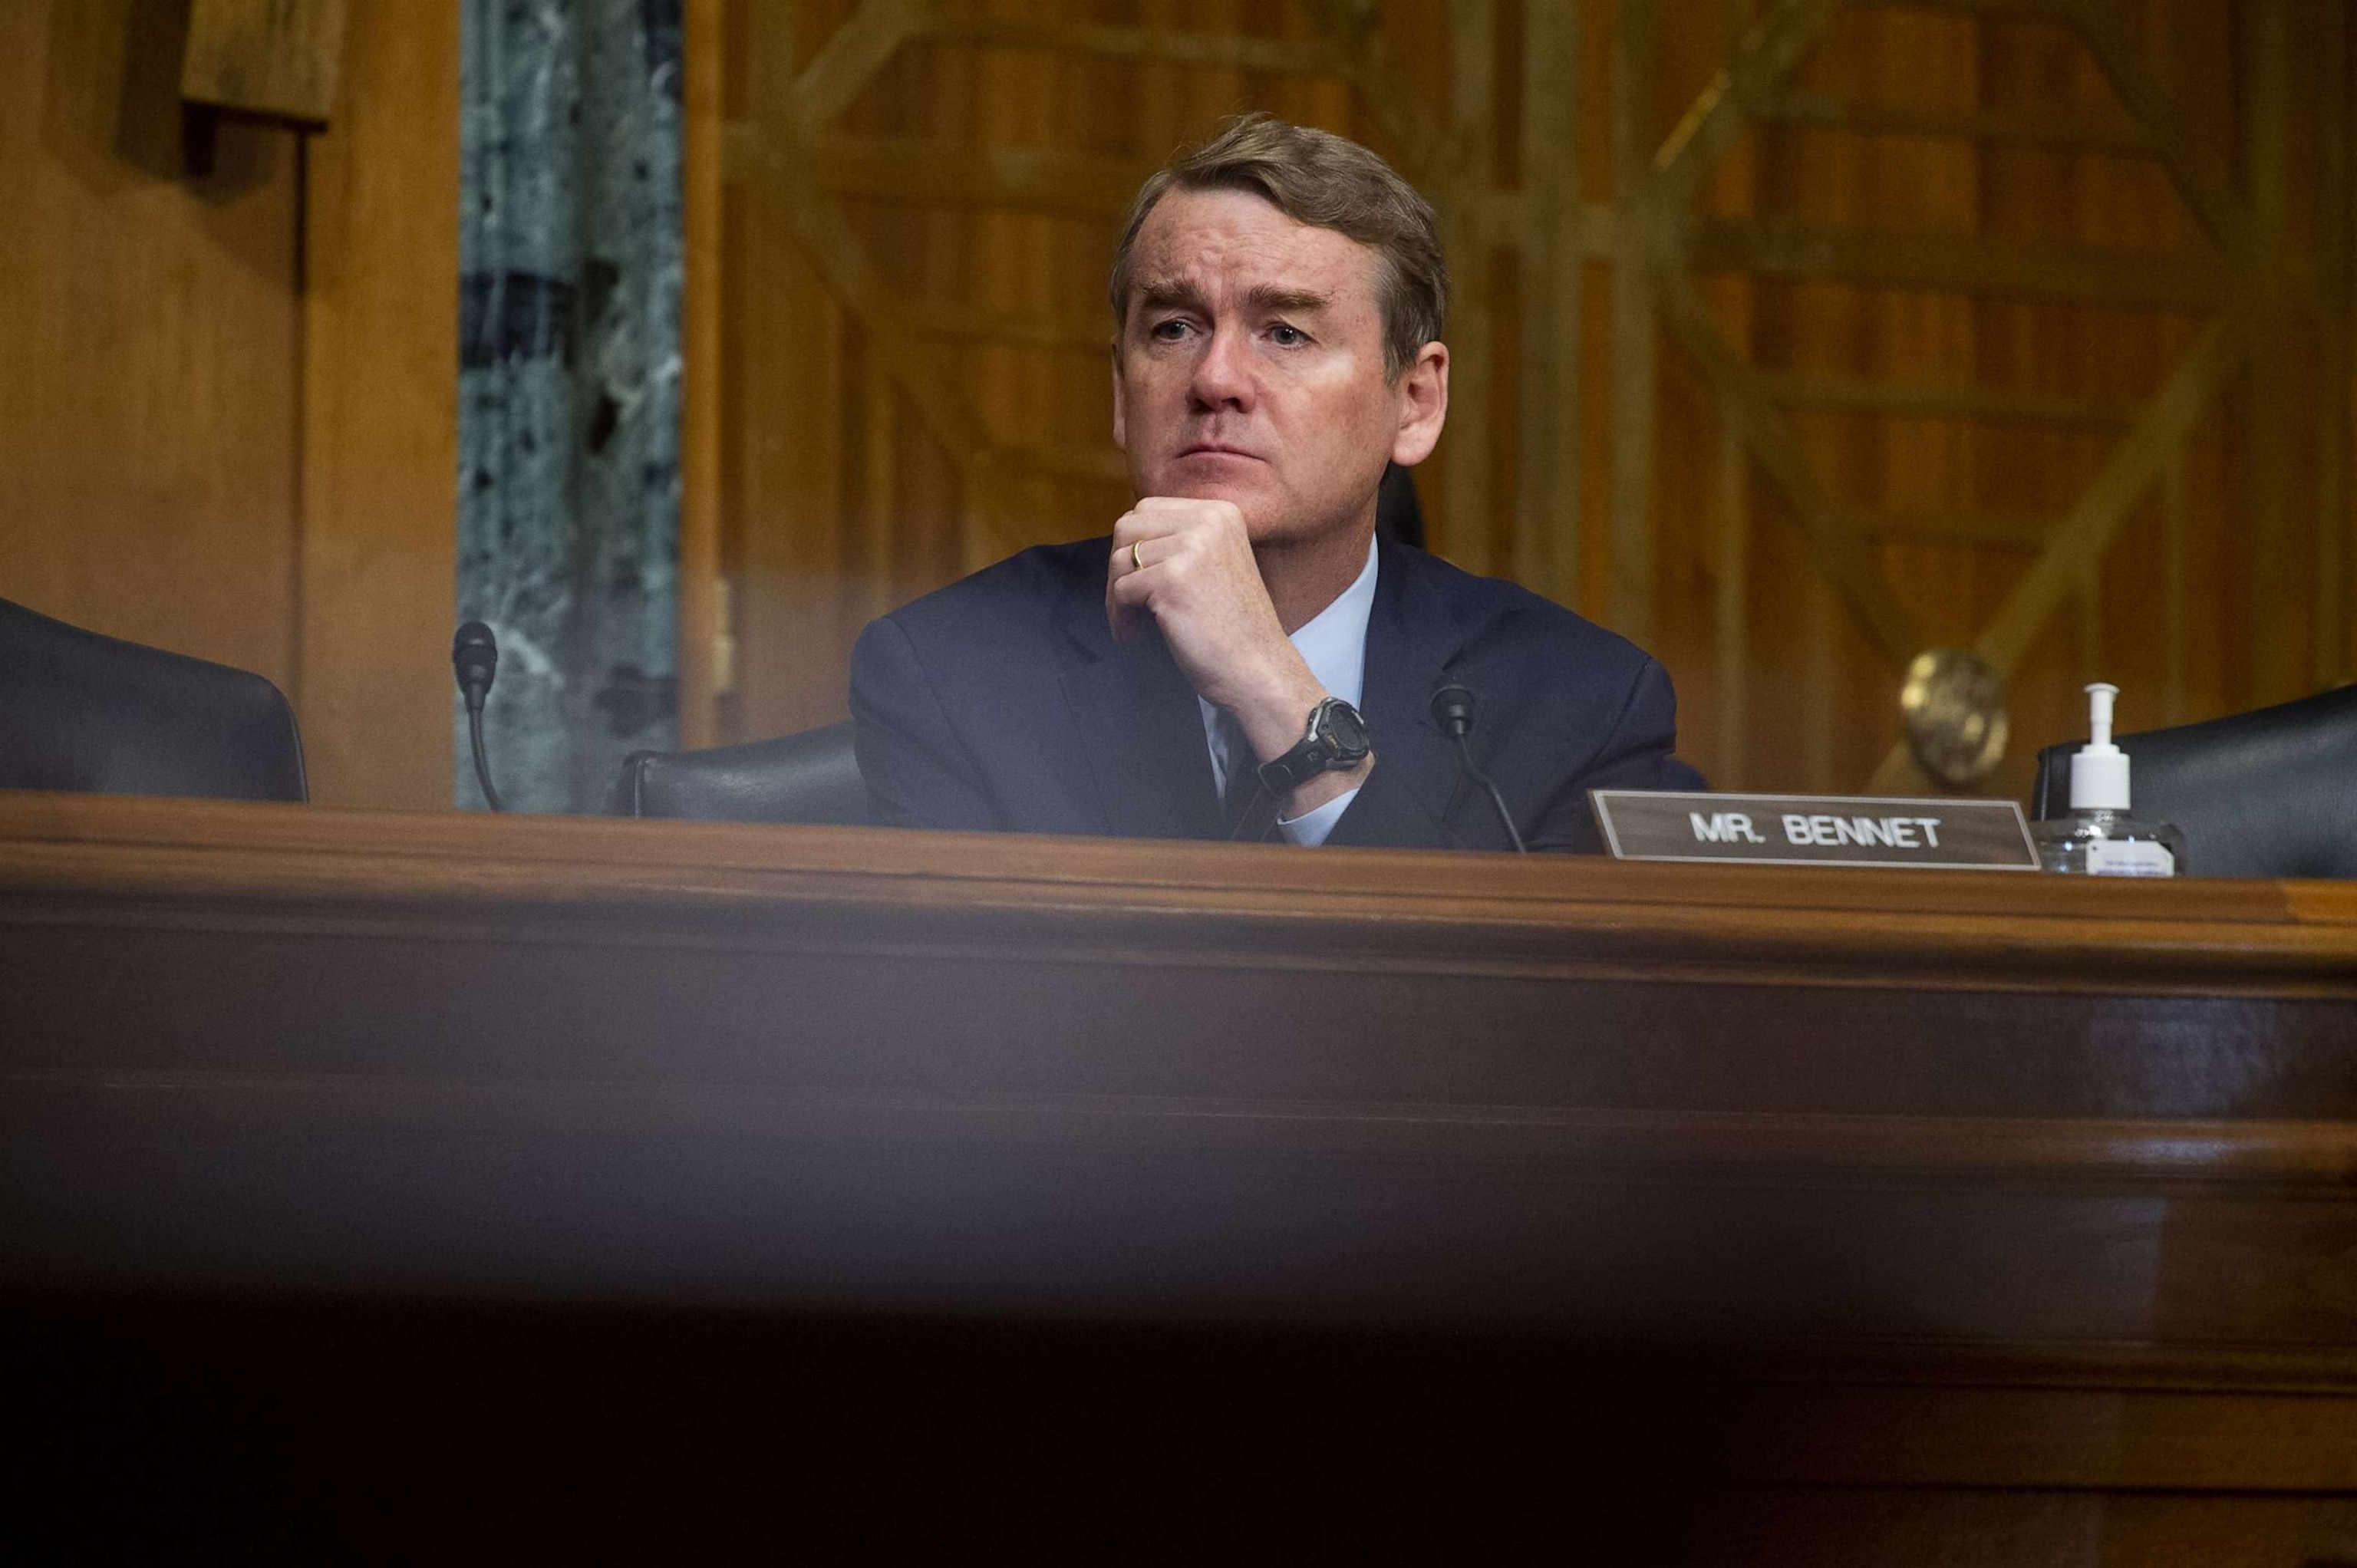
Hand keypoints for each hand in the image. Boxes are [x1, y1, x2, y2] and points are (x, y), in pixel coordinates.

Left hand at [1108, 498, 1371, 814]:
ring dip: (1116, 596)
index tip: (1137, 579)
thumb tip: (1125, 542)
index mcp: (1220, 513)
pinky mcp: (1172, 580)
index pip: (1147, 510)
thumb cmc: (1234, 628)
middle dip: (1118, 567)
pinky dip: (1120, 617)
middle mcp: (1207, 522)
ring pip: (1119, 560)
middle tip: (1127, 603)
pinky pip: (1121, 591)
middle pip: (1127, 527)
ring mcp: (1190, 549)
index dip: (1133, 546)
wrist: (1259, 669)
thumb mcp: (1214, 564)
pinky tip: (1135, 636)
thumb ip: (1180, 542)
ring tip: (1133, 624)